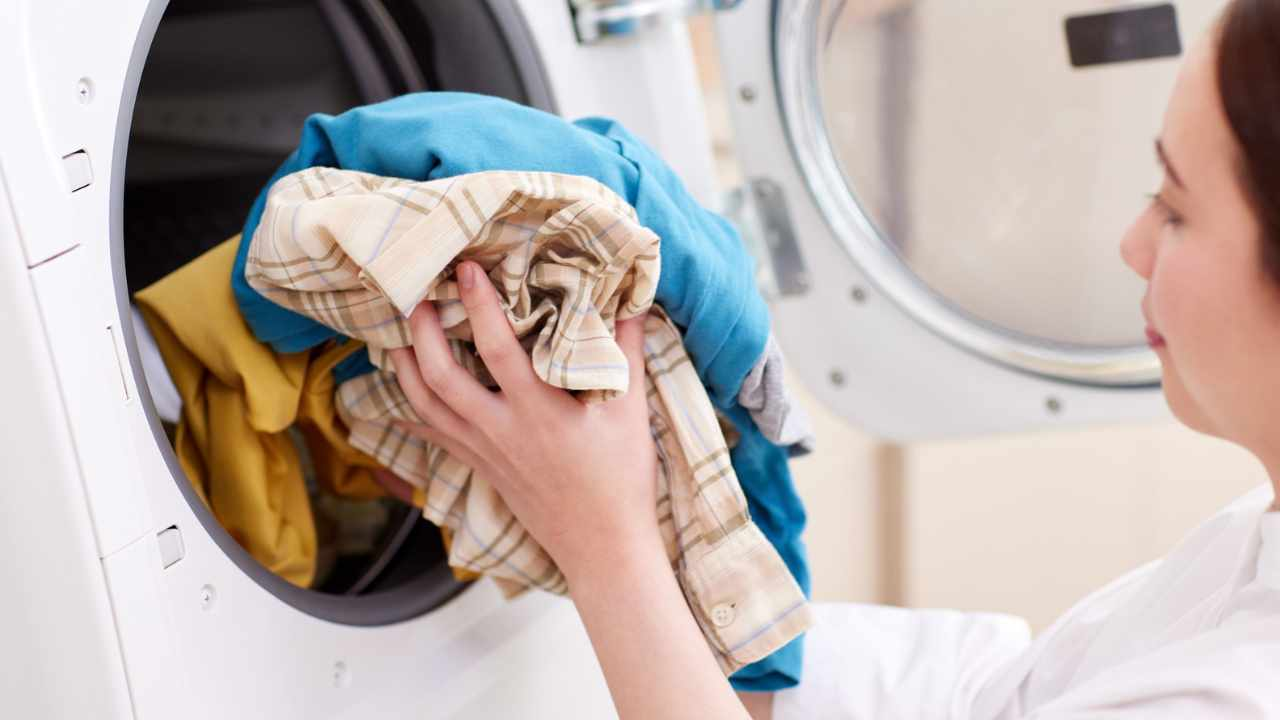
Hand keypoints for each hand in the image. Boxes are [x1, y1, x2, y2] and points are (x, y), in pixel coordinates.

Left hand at [387, 261, 659, 581]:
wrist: (603, 547)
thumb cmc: (621, 481)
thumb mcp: (631, 413)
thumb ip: (625, 353)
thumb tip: (632, 301)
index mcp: (539, 411)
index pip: (498, 347)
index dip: (479, 305)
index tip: (466, 270)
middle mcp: (502, 429)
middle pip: (441, 376)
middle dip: (421, 333)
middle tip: (416, 296)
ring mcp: (486, 451)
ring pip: (426, 405)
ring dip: (405, 367)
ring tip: (397, 334)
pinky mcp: (481, 468)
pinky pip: (434, 435)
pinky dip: (411, 411)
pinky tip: (397, 396)